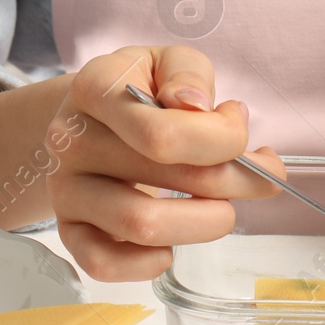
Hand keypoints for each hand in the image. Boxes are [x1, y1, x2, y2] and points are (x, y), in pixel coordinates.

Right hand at [46, 45, 282, 280]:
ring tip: (221, 209)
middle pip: (165, 178)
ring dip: (203, 224)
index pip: (165, 134)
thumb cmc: (141, 89)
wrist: (92, 117)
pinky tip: (172, 245)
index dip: (223, 141)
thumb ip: (189, 75)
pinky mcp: (69, 230)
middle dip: (234, 182)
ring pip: (142, 226)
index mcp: (95, 90)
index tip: (239, 131)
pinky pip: (104, 264)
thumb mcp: (170, 61)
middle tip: (258, 178)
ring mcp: (65, 189)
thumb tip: (196, 106)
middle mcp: (71, 140)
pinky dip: (149, 264)